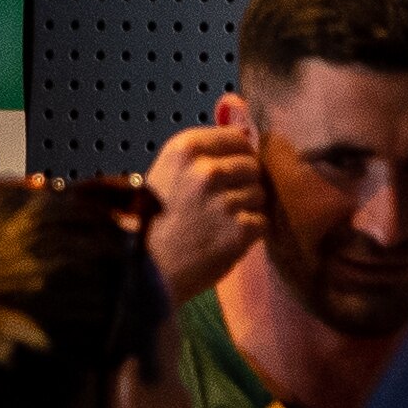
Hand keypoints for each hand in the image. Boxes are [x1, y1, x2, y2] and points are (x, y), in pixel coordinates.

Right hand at [143, 106, 274, 304]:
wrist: (145, 269)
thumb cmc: (152, 221)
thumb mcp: (167, 172)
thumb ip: (202, 156)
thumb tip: (244, 139)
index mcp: (186, 149)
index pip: (237, 137)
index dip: (239, 154)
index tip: (233, 169)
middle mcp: (207, 170)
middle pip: (252, 166)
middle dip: (244, 184)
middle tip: (224, 204)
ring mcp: (225, 200)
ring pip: (260, 195)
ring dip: (248, 209)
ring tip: (221, 224)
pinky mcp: (240, 229)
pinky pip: (262, 222)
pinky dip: (250, 234)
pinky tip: (226, 239)